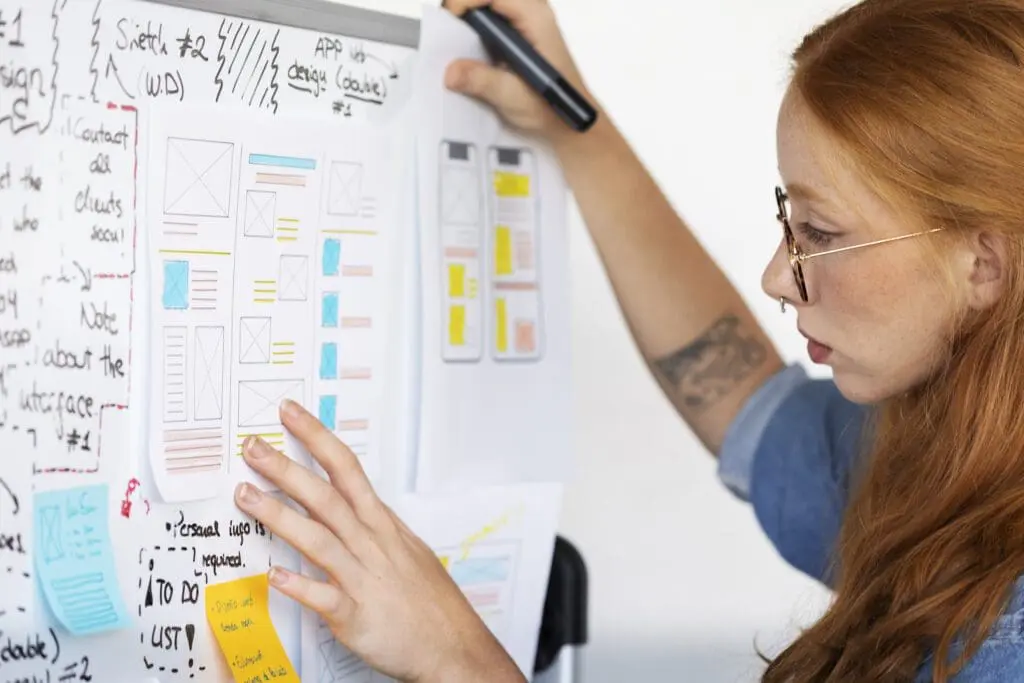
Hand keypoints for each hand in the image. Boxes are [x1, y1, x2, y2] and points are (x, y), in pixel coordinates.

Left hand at [233, 399, 525, 682]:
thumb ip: (374, 525)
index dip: (316, 438)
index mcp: (380, 523)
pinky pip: (324, 598)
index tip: (289, 414)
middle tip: (253, 447)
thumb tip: (352, 502)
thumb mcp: (406, 547)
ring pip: (318, 539)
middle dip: (286, 468)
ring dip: (279, 516)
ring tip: (246, 496)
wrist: (452, 645)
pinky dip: (299, 585)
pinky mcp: (355, 615)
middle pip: (325, 496)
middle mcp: (370, 543)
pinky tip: (273, 575)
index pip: (345, 469)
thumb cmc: (428, 599)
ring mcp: (362, 578)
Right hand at [442, 0, 594, 141]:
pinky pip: (491, 18)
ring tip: (454, 39)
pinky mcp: (516, 33)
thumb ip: (483, 82)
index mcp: (536, 18)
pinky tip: (468, 48)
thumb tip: (451, 71)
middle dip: (465, 7)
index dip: (467, 0)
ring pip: (489, 6)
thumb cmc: (552, 108)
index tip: (449, 19)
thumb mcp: (515, 97)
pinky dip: (474, 28)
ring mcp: (524, 21)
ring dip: (469, 18)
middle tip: (447, 28)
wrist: (567, 123)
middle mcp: (531, 12)